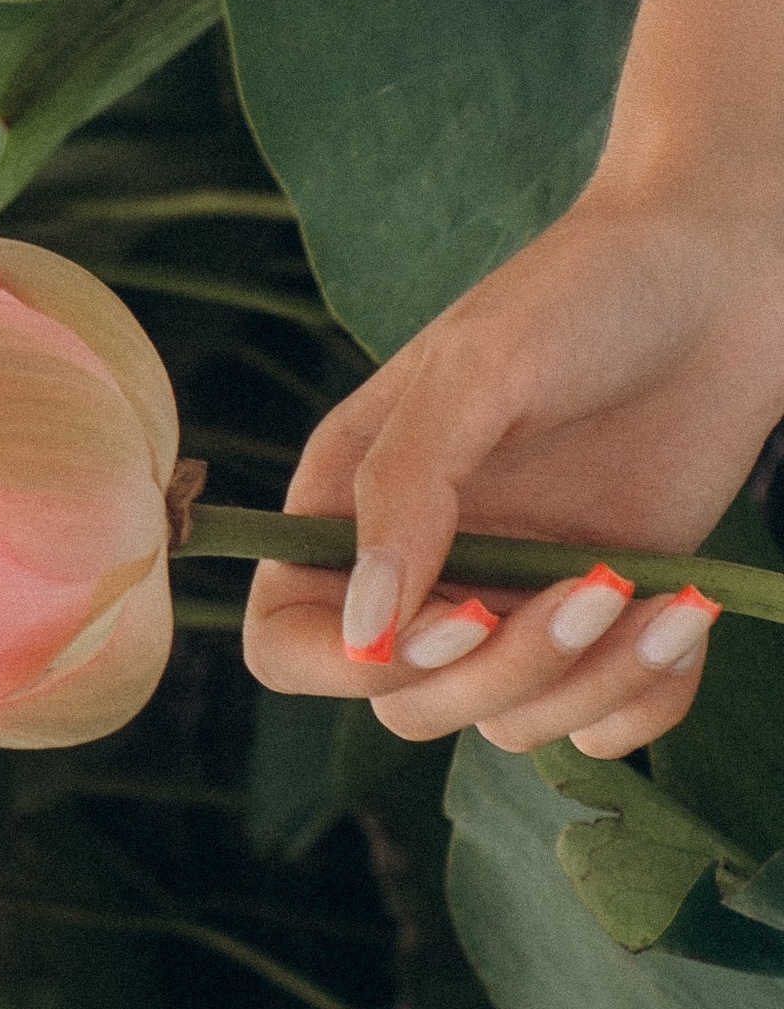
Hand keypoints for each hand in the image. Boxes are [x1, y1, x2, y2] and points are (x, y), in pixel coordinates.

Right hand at [242, 182, 783, 754]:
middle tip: (587, 582)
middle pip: (403, 702)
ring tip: (646, 586)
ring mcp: (515, 599)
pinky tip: (681, 610)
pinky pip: (603, 729)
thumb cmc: (582, 296)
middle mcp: (424, 565)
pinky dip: (646, 696)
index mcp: (352, 500)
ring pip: (509, 725)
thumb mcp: (475, 371)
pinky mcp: (604, 624)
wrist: (723, 278)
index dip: (344, 665)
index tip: (456, 616)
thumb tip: (360, 627)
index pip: (285, 640)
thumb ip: (404, 492)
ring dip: (589, 679)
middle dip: (499, 671)